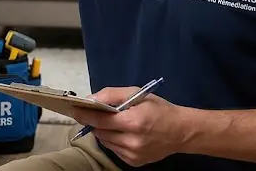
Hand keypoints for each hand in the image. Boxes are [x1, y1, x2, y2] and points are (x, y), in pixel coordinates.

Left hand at [70, 87, 190, 166]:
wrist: (182, 132)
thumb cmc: (159, 109)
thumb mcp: (137, 93)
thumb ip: (112, 94)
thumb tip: (90, 99)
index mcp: (133, 122)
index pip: (100, 120)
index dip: (84, 115)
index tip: (73, 110)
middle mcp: (132, 141)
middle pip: (100, 132)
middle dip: (94, 123)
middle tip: (94, 114)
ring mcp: (133, 154)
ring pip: (106, 142)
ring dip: (104, 132)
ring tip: (113, 123)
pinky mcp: (134, 162)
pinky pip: (115, 150)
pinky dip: (113, 141)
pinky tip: (123, 133)